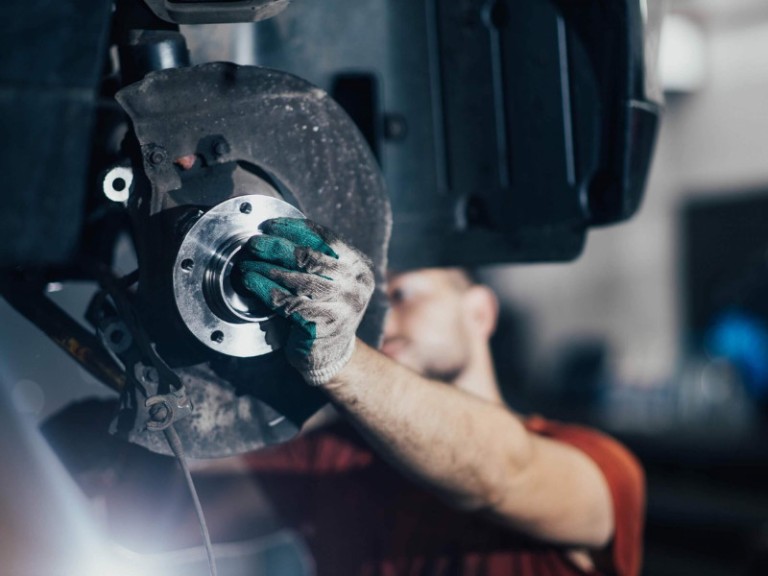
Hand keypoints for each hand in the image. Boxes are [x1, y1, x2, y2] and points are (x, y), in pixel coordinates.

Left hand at [238, 218, 374, 384]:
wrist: (332, 355)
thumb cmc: (324, 310)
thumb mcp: (331, 280)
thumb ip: (316, 257)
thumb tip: (276, 232)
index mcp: (359, 268)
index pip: (327, 239)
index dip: (295, 229)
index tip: (270, 226)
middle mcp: (355, 286)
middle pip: (310, 257)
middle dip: (277, 246)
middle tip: (254, 244)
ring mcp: (341, 308)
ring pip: (297, 279)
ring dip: (266, 268)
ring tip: (247, 264)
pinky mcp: (322, 326)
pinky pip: (288, 302)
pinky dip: (266, 289)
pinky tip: (252, 282)